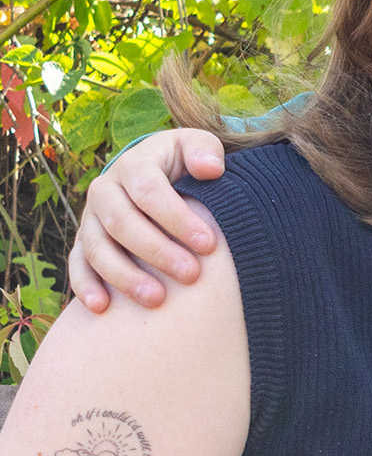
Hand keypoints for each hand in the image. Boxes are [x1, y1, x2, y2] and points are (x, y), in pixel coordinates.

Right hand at [68, 128, 226, 311]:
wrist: (158, 175)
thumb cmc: (185, 164)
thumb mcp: (197, 148)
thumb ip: (205, 151)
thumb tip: (210, 168)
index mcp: (134, 164)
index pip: (149, 191)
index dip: (177, 218)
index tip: (209, 244)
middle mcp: (105, 190)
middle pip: (122, 222)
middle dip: (157, 251)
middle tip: (191, 275)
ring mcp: (91, 218)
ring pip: (97, 248)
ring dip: (124, 275)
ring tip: (157, 299)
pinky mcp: (84, 241)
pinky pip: (78, 264)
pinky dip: (86, 285)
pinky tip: (102, 307)